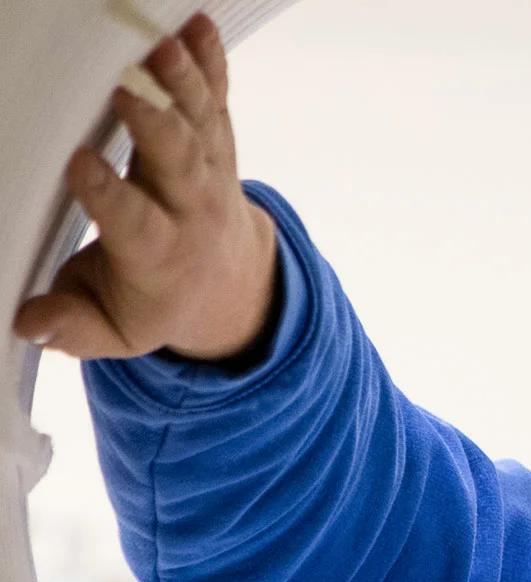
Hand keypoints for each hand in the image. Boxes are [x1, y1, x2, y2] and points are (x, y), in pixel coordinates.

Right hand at [10, 14, 277, 362]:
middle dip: (156, 127)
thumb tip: (29, 323)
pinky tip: (198, 27)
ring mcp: (208, 170)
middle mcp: (190, 206)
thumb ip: (73, 327)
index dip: (110, 196)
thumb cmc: (155, 300)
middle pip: (178, 162)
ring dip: (185, 82)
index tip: (81, 165)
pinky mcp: (215, 141)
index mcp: (160, 254)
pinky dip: (211, 62)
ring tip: (165, 44)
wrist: (228, 283)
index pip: (135, 223)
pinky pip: (216, 98)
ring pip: (200, 122)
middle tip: (126, 91)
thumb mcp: (115, 330)